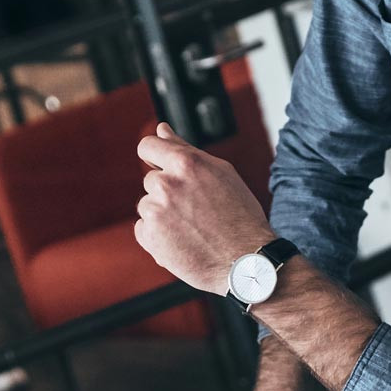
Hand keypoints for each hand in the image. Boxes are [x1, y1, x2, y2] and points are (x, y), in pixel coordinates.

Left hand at [134, 124, 276, 294]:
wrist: (246, 262)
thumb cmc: (239, 214)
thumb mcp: (220, 173)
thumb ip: (185, 149)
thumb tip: (160, 129)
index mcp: (184, 163)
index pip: (148, 146)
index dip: (155, 155)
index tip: (161, 164)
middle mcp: (166, 184)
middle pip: (151, 180)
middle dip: (168, 191)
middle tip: (197, 209)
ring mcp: (155, 212)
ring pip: (148, 205)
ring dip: (163, 214)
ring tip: (193, 228)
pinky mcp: (149, 237)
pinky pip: (143, 229)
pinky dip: (158, 235)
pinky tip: (183, 241)